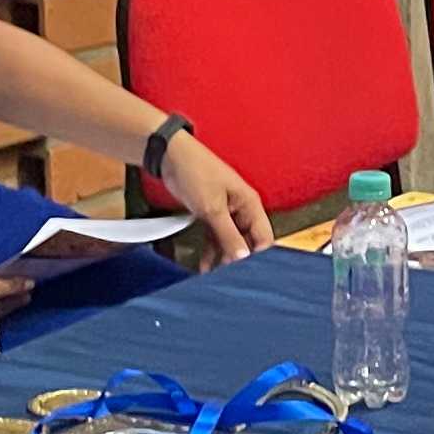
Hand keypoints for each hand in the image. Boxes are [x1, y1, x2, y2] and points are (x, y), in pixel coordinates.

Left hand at [156, 132, 273, 264]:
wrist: (170, 156)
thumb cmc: (194, 171)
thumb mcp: (212, 208)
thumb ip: (228, 235)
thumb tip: (243, 257)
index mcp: (249, 203)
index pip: (264, 237)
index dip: (258, 256)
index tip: (245, 273)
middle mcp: (242, 209)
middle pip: (249, 242)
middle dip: (239, 260)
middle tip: (228, 277)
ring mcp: (226, 213)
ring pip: (232, 242)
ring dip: (223, 258)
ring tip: (215, 275)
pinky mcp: (212, 215)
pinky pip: (217, 237)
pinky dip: (212, 250)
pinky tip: (205, 265)